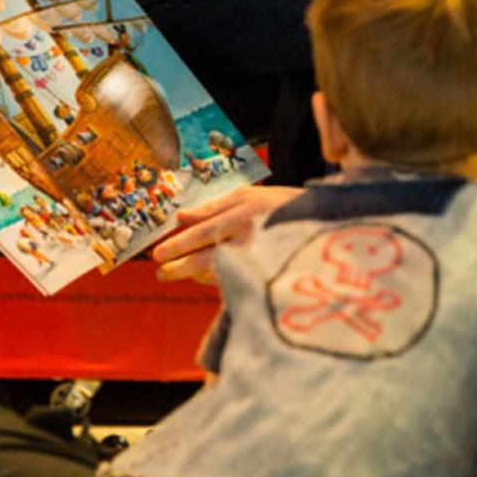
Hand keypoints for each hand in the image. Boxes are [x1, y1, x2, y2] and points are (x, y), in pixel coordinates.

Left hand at [152, 184, 301, 282]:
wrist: (319, 221)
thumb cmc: (278, 204)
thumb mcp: (247, 195)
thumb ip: (212, 206)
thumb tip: (180, 216)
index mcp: (242, 215)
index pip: (202, 234)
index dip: (178, 245)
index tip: (157, 255)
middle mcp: (248, 239)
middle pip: (206, 259)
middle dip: (180, 268)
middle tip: (161, 273)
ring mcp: (257, 260)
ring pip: (217, 273)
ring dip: (195, 274)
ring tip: (179, 271)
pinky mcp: (263, 274)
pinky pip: (233, 280)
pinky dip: (216, 278)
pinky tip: (205, 274)